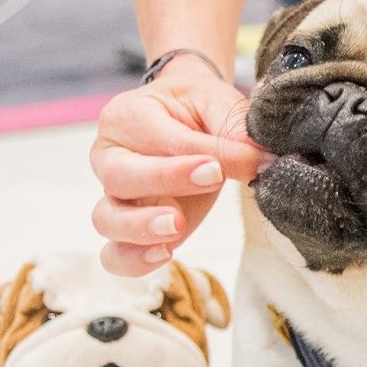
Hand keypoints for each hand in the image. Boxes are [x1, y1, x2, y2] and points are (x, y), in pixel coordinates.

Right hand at [88, 58, 261, 275]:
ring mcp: (114, 195)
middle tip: (209, 182)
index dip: (188, 158)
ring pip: (106, 219)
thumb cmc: (199, 108)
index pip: (154, 140)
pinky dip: (134, 260)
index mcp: (127, 116)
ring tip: (176, 228)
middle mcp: (109, 156)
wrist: (188, 117)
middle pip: (119, 176)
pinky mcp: (128, 228)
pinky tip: (165, 255)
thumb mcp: (218, 105)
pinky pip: (114, 254)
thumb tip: (260, 163)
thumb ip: (233, 131)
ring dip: (140, 229)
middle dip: (163, 183)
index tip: (221, 169)